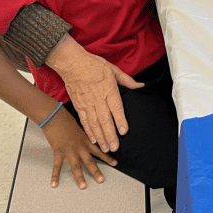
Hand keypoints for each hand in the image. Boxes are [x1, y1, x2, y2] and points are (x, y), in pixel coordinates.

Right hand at [40, 106, 117, 188]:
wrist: (55, 117)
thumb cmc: (66, 120)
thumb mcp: (80, 128)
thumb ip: (86, 136)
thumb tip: (91, 140)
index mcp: (86, 141)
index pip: (99, 151)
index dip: (107, 157)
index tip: (115, 163)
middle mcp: (79, 147)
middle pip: (89, 161)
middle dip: (96, 171)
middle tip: (101, 180)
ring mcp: (69, 150)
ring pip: (76, 166)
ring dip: (79, 177)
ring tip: (83, 186)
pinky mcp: (59, 152)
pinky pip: (57, 166)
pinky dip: (55, 176)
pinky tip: (54, 184)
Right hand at [46, 36, 143, 152]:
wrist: (72, 63)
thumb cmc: (93, 64)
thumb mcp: (113, 69)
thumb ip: (127, 80)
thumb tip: (140, 85)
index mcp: (108, 89)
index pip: (116, 108)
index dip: (120, 120)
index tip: (124, 131)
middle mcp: (98, 99)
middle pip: (105, 120)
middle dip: (110, 135)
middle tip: (115, 148)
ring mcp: (87, 103)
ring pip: (94, 124)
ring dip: (100, 137)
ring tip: (105, 148)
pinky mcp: (79, 106)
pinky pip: (84, 121)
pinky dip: (88, 131)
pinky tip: (93, 140)